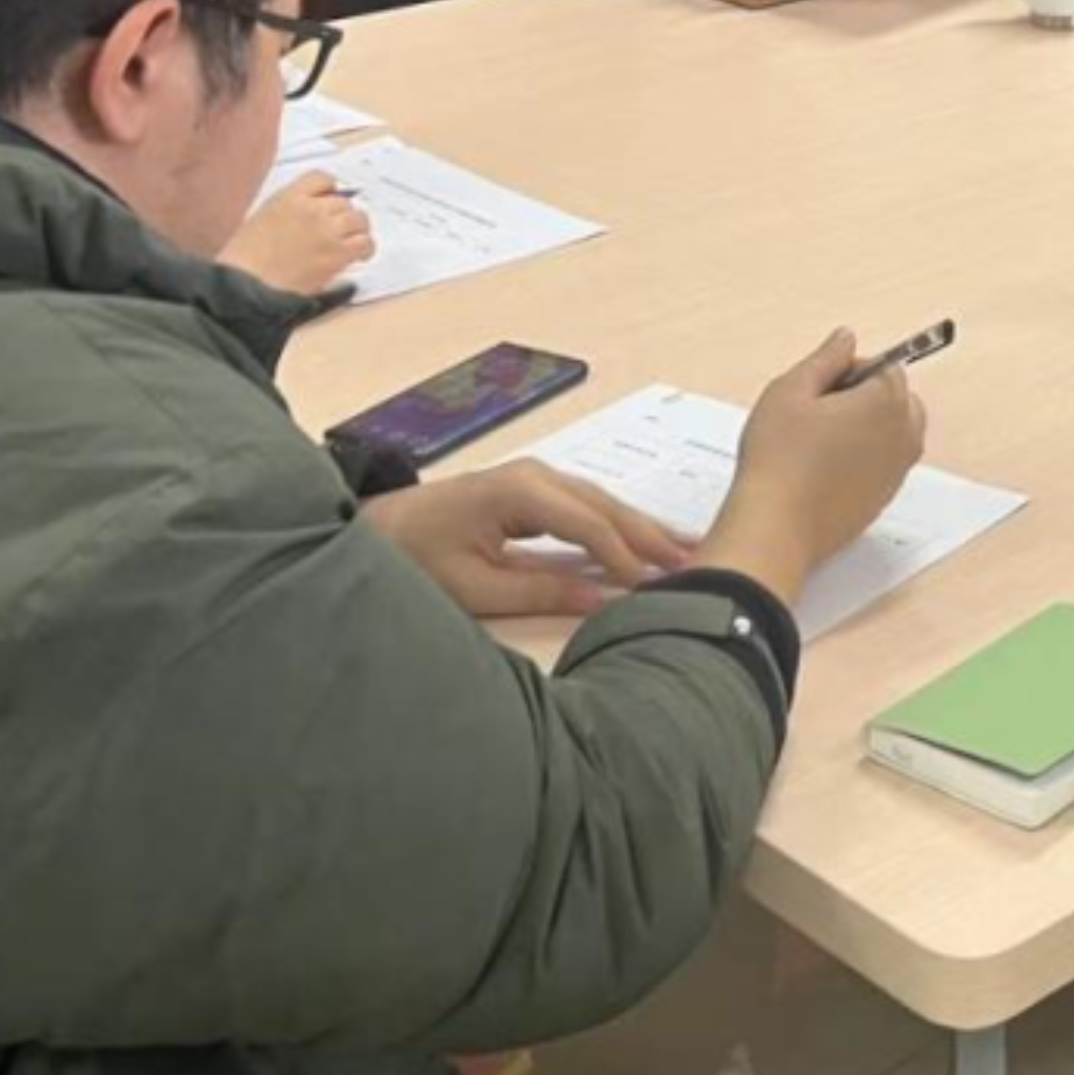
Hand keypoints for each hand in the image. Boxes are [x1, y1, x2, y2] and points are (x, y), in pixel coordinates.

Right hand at [222, 172, 375, 294]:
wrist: (248, 285)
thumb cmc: (246, 259)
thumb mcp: (262, 218)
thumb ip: (288, 209)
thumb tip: (310, 213)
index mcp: (289, 197)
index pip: (321, 178)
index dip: (330, 189)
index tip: (332, 198)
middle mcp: (312, 209)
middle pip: (343, 202)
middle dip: (343, 215)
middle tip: (342, 229)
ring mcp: (327, 230)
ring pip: (359, 219)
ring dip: (358, 230)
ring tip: (353, 242)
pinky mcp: (337, 253)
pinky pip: (365, 242)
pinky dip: (366, 248)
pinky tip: (360, 256)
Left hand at [364, 460, 693, 620]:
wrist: (376, 530)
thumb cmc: (417, 561)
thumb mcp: (476, 587)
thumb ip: (542, 590)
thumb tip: (603, 599)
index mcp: (518, 493)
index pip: (587, 523)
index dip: (624, 554)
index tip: (656, 585)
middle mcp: (535, 475)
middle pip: (605, 506)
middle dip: (650, 536)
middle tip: (697, 562)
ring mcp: (536, 477)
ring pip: (603, 503)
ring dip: (643, 529)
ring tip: (688, 552)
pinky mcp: (533, 490)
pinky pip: (588, 506)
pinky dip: (620, 524)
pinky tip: (647, 539)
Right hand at [696, 329, 927, 611]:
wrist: (777, 527)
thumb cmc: (780, 460)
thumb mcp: (791, 390)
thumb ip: (825, 358)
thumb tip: (845, 339)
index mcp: (888, 402)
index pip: (885, 366)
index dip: (848, 370)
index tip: (818, 387)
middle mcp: (905, 436)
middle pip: (896, 398)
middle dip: (864, 396)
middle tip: (817, 413)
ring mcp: (898, 471)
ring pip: (891, 432)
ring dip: (864, 427)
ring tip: (818, 441)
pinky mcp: (885, 498)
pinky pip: (882, 464)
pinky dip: (861, 458)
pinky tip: (822, 469)